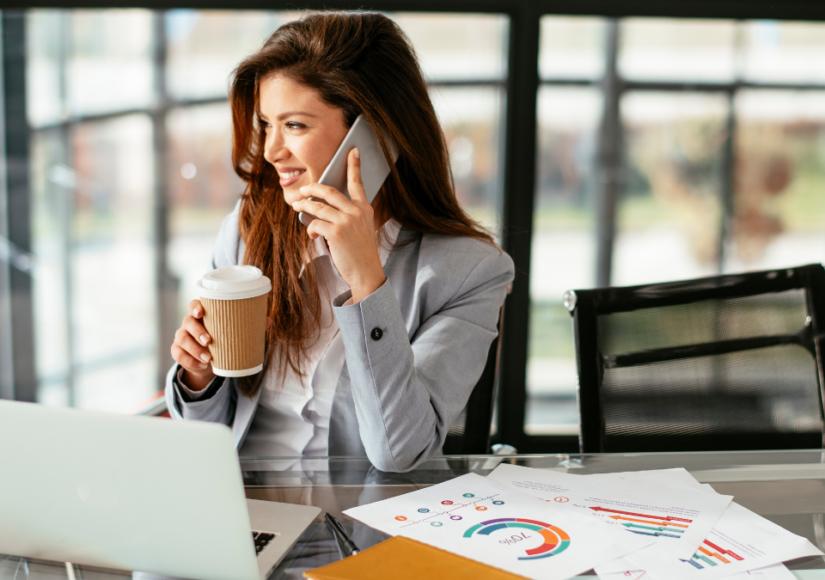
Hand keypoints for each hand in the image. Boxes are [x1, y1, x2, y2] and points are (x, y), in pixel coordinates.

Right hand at [171, 301, 271, 390]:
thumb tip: (268, 320)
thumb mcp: (233, 333)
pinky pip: (178, 355)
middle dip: (197, 332)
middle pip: (187, 322)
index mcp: (202, 315)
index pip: (194, 305)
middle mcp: (189, 323)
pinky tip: (201, 365)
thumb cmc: (221, 340)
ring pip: (182, 340)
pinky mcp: (177, 351)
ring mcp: (181, 337)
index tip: (201, 312)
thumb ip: (248, 326)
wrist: (207, 362)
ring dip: (195, 349)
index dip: (195, 307)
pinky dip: (189, 361)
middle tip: (210, 342)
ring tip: (208, 358)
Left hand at [291, 148, 386, 302]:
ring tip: (297, 208)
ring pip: (317, 207)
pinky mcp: (336, 232)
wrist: (367, 273)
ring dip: (304, 207)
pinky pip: (315, 224)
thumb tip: (321, 211)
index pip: (358, 183)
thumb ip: (348, 216)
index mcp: (365, 208)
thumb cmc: (361, 253)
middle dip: (312, 188)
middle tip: (303, 191)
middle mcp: (356, 211)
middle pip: (329, 191)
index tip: (352, 151)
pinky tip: (313, 235)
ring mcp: (346, 220)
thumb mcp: (361, 229)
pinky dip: (311, 229)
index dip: (354, 166)